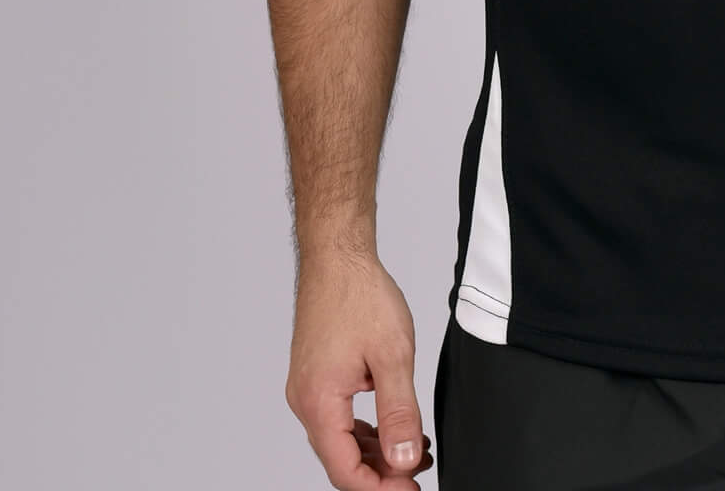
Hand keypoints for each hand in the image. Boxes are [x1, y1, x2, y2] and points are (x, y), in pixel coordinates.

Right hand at [285, 249, 434, 488]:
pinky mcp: (317, 376)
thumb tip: (403, 460)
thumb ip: (399, 413)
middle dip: (381, 472)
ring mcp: (308, 388)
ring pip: (340, 439)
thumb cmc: (360, 295)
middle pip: (341, 459)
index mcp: (318, 403)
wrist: (337, 256)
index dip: (380, 488)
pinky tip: (393, 427)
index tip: (411, 488)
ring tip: (415, 450)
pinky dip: (366, 429)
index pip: (345, 471)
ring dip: (376, 451)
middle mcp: (305, 401)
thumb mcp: (392, 356)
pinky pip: (339, 417)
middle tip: (418, 472)